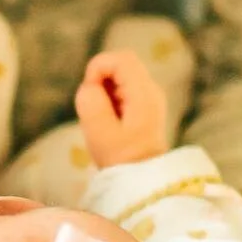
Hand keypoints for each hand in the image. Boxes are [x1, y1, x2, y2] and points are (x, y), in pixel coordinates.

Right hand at [75, 50, 169, 167]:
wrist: (144, 181)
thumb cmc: (121, 159)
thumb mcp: (98, 131)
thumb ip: (90, 100)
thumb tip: (90, 86)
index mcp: (144, 94)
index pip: (120, 59)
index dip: (98, 67)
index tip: (90, 92)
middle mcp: (151, 90)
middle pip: (121, 63)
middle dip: (100, 77)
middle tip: (94, 104)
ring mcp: (150, 97)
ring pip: (121, 74)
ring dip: (104, 88)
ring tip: (103, 115)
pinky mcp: (145, 105)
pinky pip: (124, 87)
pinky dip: (110, 96)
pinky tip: (110, 119)